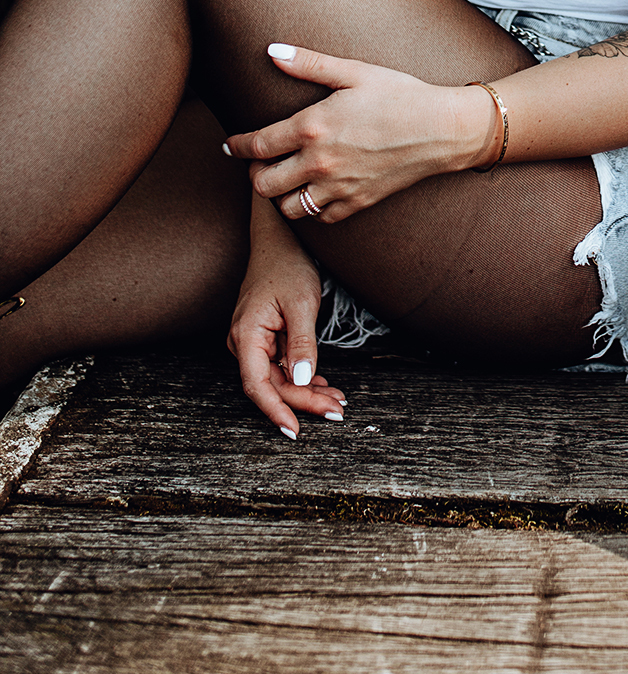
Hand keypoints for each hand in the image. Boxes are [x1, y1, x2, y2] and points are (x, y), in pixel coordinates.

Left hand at [223, 45, 495, 223]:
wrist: (442, 129)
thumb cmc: (400, 94)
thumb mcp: (354, 72)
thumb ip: (308, 64)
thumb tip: (271, 51)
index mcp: (313, 127)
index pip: (257, 145)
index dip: (238, 146)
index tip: (231, 145)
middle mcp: (320, 162)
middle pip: (263, 185)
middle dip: (255, 174)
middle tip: (261, 162)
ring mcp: (338, 187)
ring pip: (287, 208)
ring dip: (281, 195)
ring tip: (286, 178)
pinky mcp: (358, 203)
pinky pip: (320, 218)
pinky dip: (312, 208)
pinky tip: (317, 190)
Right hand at [227, 238, 346, 437]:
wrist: (281, 243)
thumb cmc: (288, 267)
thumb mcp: (301, 304)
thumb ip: (301, 344)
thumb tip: (301, 380)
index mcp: (246, 336)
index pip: (256, 385)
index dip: (275, 411)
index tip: (294, 430)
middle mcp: (244, 343)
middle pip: (272, 385)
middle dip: (304, 401)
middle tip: (337, 411)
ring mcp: (253, 343)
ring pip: (279, 379)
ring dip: (307, 392)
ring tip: (337, 401)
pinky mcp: (265, 341)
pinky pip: (282, 367)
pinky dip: (303, 378)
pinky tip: (324, 385)